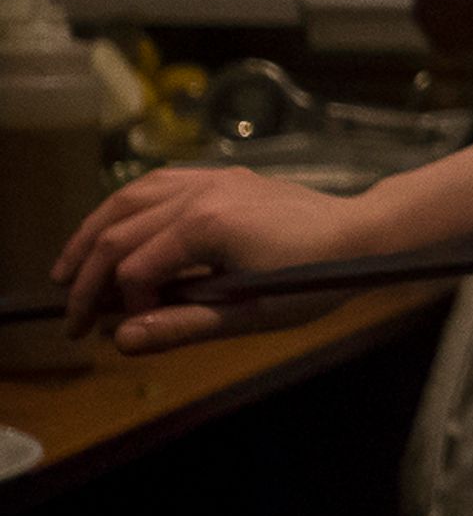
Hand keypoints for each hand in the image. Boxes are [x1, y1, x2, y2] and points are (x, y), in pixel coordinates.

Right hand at [54, 168, 367, 353]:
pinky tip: (112, 228)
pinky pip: (157, 183)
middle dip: (87, 277)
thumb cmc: (314, 279)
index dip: (121, 307)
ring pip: (129, 199)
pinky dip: (125, 206)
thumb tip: (122, 339)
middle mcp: (201, 193)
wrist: (362, 235)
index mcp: (206, 226)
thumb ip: (185, 326)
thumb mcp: (253, 313)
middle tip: (72, 318)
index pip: (133, 270)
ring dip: (92, 234)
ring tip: (68, 272)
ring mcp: (211, 178)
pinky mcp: (222, 176)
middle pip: (119, 233)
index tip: (125, 334)